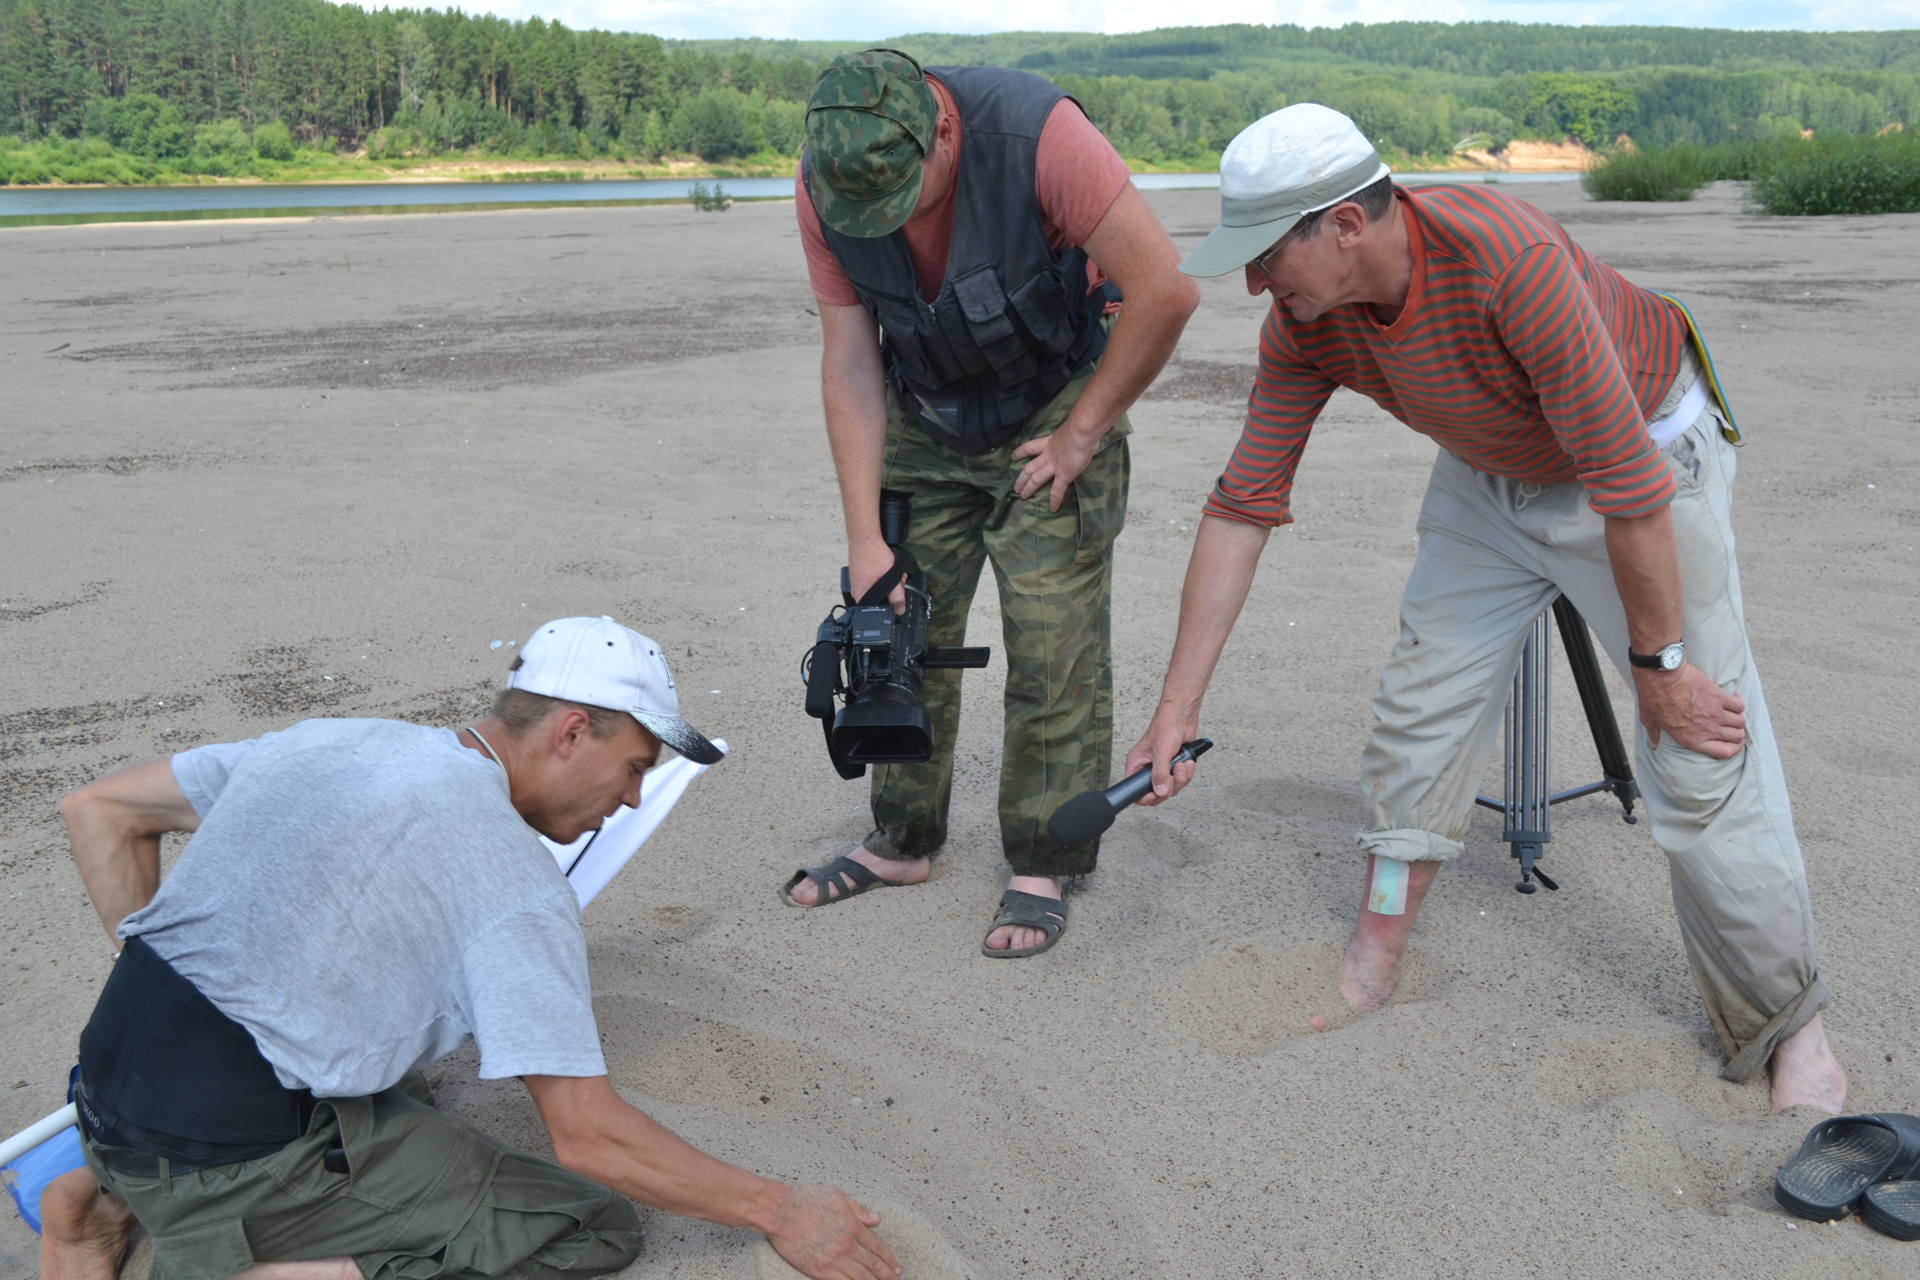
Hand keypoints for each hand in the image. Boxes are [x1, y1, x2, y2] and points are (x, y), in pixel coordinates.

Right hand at [765, 1184, 899, 1279]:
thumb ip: (859, 1210)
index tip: (897, 1267)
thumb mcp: (837, 1196)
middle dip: (887, 1275)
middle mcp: (845, 1245)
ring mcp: (832, 1260)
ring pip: (860, 1277)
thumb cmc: (805, 1200)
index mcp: (852, 1226)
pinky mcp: (818, 1270)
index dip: (890, 1259)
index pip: (878, 1247)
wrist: (778, 1212)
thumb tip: (876, 1219)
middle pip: (873, 1265)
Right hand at [848, 535, 906, 613]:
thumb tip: (900, 611)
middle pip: (881, 600)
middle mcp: (857, 592)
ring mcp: (859, 583)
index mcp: (861, 597)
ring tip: (894, 570)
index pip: (879, 611)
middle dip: (894, 591)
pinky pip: (876, 581)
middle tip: (899, 580)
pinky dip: (885, 576)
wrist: (864, 536)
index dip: (892, 605)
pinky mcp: (862, 576)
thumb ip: (896, 596)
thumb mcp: (891, 577)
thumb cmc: (874, 554)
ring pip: (880, 589)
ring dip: (891, 582)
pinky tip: (888, 567)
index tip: (899, 595)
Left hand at [1011, 425, 1100, 511]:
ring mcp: (1054, 466)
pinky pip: (1057, 491)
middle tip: (1015, 487)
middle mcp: (1048, 456)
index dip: (1020, 452)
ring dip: (1029, 488)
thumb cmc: (1080, 427)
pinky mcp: (1064, 476)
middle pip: (1029, 468)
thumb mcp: (1071, 430)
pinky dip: (1055, 500)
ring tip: (1022, 497)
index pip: (1030, 447)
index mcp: (1049, 443)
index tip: (1013, 457)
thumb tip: (1078, 438)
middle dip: (1021, 478)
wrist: (1082, 432)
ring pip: (1036, 479)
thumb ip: (1070, 436)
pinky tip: (1053, 509)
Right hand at [1124, 703, 1200, 806]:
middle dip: (1170, 786)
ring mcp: (1163, 769)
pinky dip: (1187, 773)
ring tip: (1182, 764)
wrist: (1182, 717)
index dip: (1145, 797)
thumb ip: (1160, 774)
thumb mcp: (1161, 752)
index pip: (1136, 790)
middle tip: (1173, 774)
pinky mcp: (1175, 767)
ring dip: (1181, 778)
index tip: (1155, 794)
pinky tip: (1187, 762)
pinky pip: (1181, 780)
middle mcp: (1148, 769)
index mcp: (1137, 765)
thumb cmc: (1165, 726)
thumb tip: (1160, 791)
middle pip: (1157, 793)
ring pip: (1172, 788)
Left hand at [1634, 662, 1745, 757]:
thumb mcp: (1650, 721)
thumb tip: (1653, 745)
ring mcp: (1716, 713)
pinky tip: (1732, 698)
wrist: (1662, 677)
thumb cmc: (1654, 698)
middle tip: (1731, 725)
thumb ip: (1655, 735)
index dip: (1734, 749)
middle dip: (1737, 732)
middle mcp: (1708, 729)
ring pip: (1741, 722)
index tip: (1733, 742)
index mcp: (1692, 739)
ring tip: (1731, 712)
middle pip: (1737, 737)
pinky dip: (1738, 702)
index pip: (1724, 752)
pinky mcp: (1720, 697)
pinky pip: (1739, 705)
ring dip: (1738, 718)